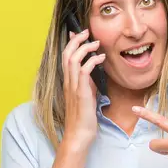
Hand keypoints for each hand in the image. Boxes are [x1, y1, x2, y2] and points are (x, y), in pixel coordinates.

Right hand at [61, 29, 105, 150]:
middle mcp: (68, 82)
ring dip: (85, 48)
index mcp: (68, 83)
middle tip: (87, 32)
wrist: (79, 135)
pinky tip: (101, 58)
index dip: (71, 43)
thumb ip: (88, 84)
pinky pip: (84, 71)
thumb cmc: (83, 119)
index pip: (66, 57)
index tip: (78, 34)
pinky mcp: (81, 93)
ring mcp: (73, 87)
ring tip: (96, 43)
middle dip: (77, 40)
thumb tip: (94, 72)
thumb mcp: (86, 96)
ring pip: (73, 59)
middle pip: (67, 54)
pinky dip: (92, 61)